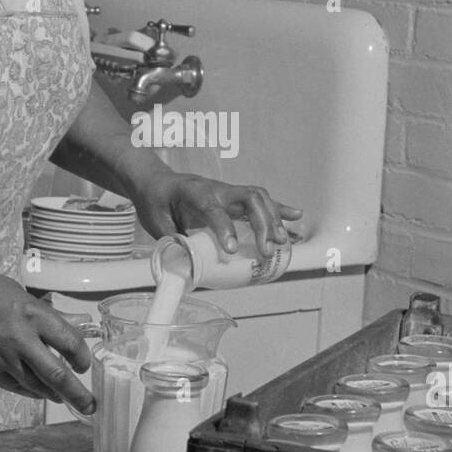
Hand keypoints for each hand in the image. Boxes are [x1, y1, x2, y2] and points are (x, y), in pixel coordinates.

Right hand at [0, 265, 93, 412]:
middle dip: (77, 394)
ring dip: (52, 393)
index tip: (85, 364)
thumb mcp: (21, 295)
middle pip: (56, 375)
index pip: (70, 343)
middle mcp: (19, 340)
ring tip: (62, 396)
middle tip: (89, 406)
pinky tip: (36, 388)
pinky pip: (13, 386)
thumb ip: (47, 315)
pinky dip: (28, 389)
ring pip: (35, 386)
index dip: (82, 358)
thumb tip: (77, 325)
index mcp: (32, 315)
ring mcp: (0, 360)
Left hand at [131, 170, 301, 256]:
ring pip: (259, 198)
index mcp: (194, 194)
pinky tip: (296, 217)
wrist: (156, 181)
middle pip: (248, 198)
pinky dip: (280, 209)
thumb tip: (185, 270)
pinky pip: (262, 201)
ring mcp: (229, 191)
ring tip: (282, 242)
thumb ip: (172, 243)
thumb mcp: (156, 223)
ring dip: (273, 219)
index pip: (214, 209)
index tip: (231, 250)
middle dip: (262, 223)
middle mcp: (217, 189)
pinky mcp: (235, 197)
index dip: (224, 228)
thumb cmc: (156, 201)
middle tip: (266, 250)